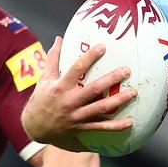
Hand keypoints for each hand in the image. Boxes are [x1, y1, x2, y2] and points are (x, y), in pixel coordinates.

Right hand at [21, 37, 135, 150]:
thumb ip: (53, 58)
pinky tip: (130, 122)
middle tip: (126, 70)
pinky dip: (116, 126)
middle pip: (94, 89)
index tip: (103, 46)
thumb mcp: (44, 78)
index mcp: (60, 86)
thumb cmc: (41, 99)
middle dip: (111, 79)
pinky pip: (100, 127)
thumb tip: (59, 38)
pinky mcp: (81, 128)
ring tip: (133, 92)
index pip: (77, 68)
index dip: (90, 56)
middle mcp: (70, 101)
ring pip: (101, 108)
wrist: (34, 127)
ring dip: (119, 100)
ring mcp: (77, 116)